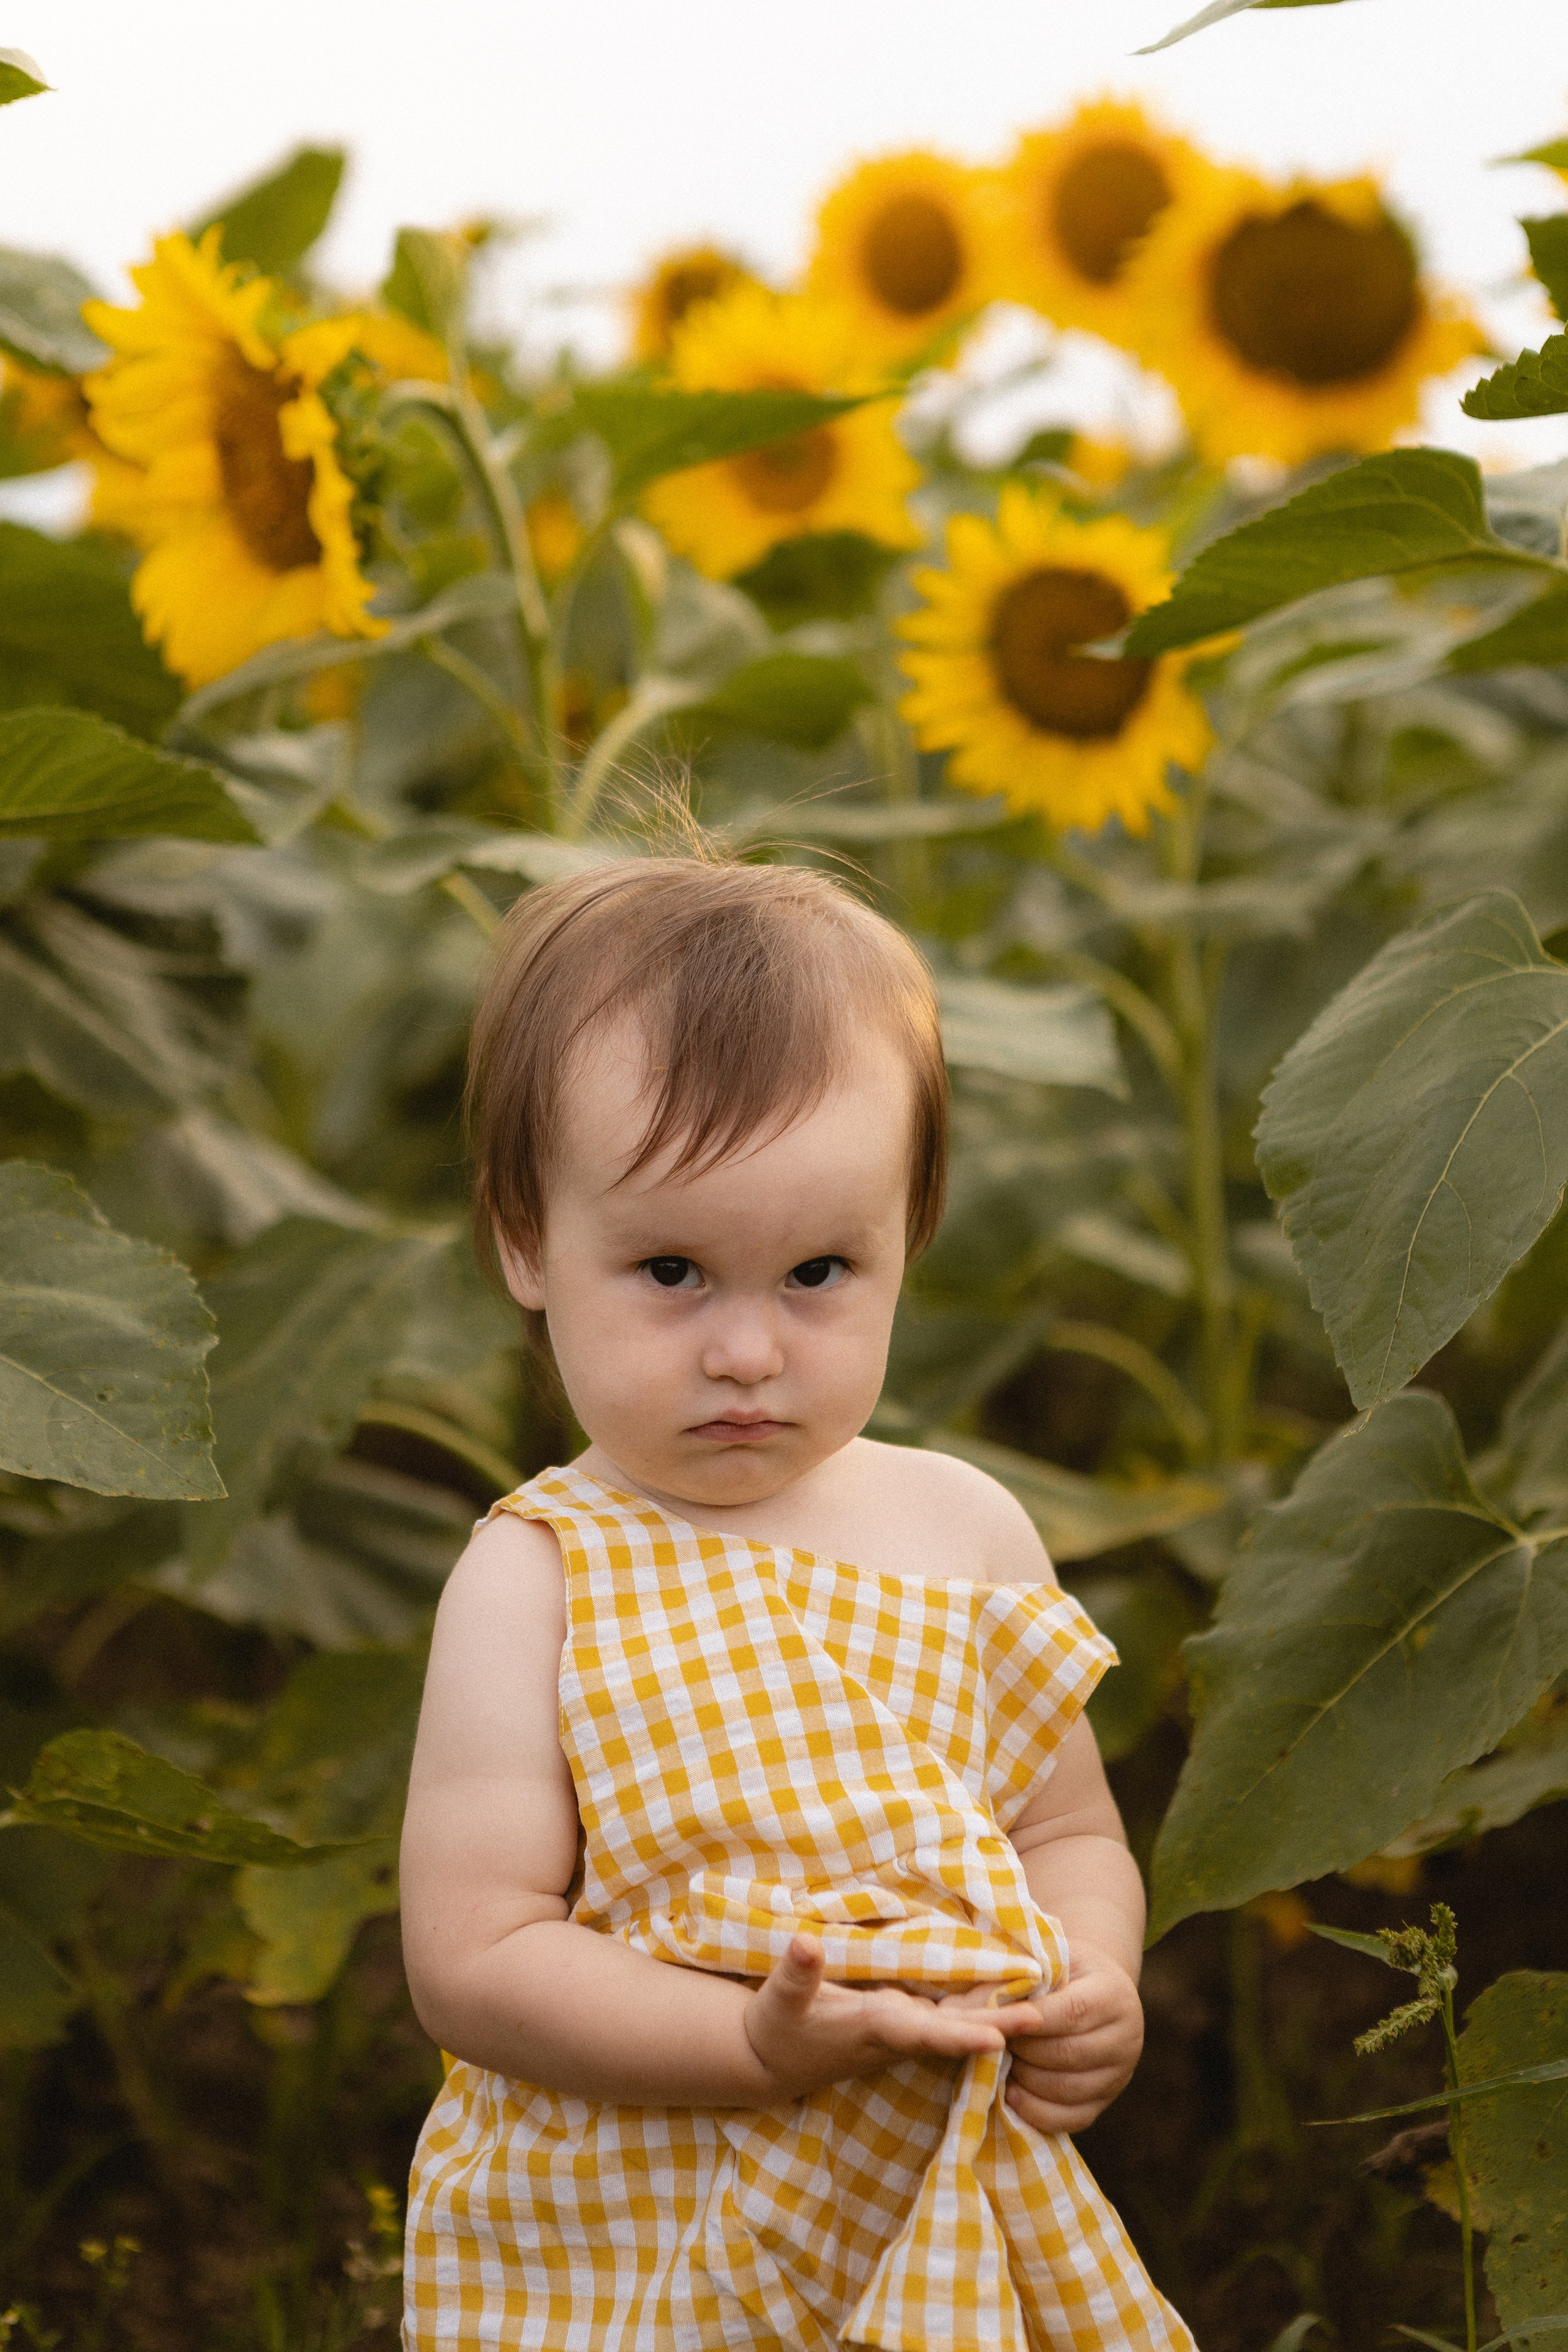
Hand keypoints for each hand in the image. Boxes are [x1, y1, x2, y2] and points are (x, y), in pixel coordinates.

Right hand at [743, 1935, 1042, 2100]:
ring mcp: (905, 2029)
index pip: (926, 2035)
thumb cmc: (777, 2028)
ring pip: (961, 2022)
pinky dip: (979, 2005)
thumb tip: (805, 1942)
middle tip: (1048, 2014)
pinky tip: (1008, 1988)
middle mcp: (900, 2033)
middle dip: (1001, 2025)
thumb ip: (795, 1975)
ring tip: (1045, 1994)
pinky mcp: (905, 2021)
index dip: (962, 2038)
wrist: (775, 2061)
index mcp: (875, 2028)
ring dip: (999, 2013)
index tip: (999, 2040)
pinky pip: (951, 2015)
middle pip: (959, 2031)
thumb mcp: (778, 2001)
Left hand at [1004, 1946, 1142, 2134]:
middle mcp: (1127, 2037)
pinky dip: (1035, 2110)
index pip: (1071, 2011)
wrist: (1093, 1991)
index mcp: (1113, 1993)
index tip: (993, 2020)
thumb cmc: (1060, 1970)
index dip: (1028, 2019)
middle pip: (1067, 2054)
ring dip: (1024, 2080)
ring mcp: (1119, 2074)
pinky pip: (1070, 2119)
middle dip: (1022, 2050)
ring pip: (1066, 2089)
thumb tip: (971, 2008)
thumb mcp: (1045, 1960)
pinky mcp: (1105, 2101)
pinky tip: (1011, 2092)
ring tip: (998, 2063)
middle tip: (990, 2042)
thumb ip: (1017, 1979)